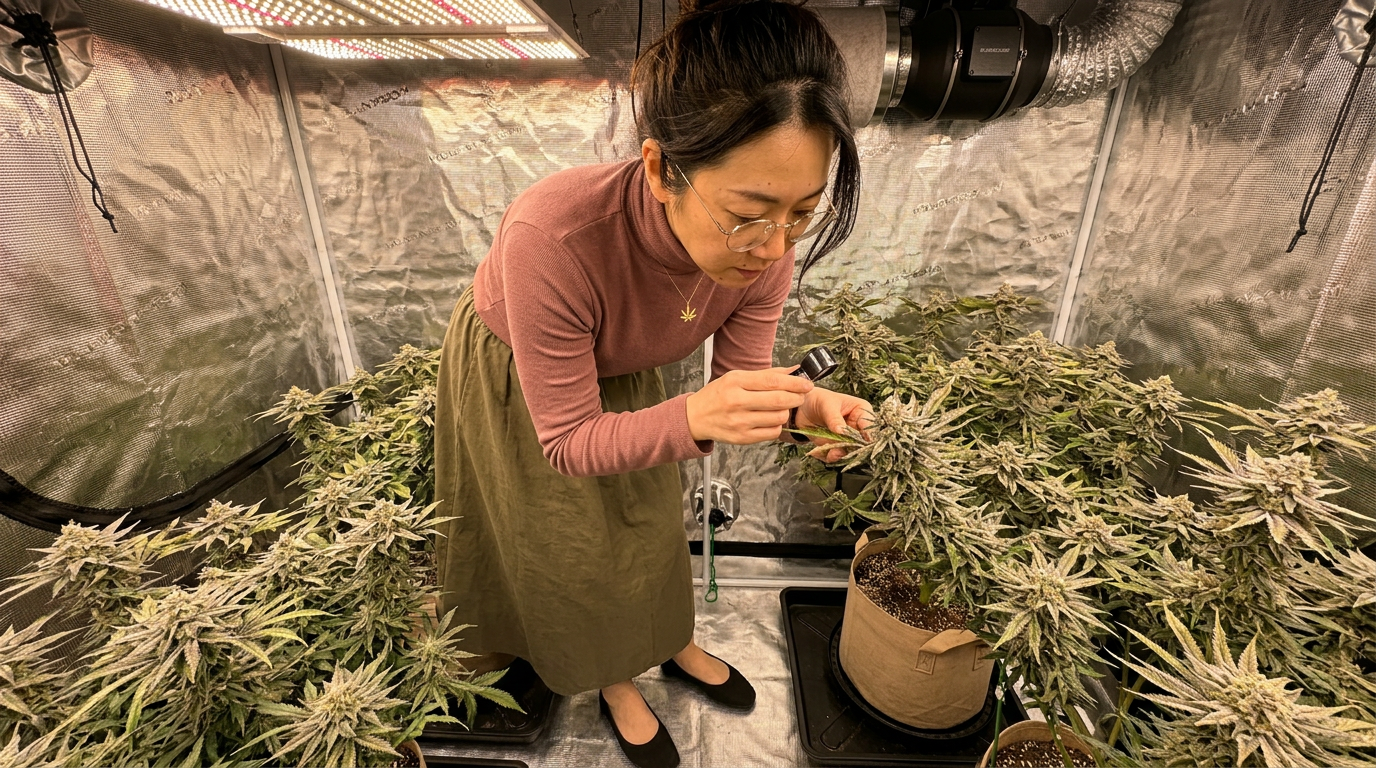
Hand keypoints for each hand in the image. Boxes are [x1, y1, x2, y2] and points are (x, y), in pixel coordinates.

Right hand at [686, 367, 812, 444]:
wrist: (695, 417)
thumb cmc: (717, 395)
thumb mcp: (737, 377)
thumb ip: (766, 375)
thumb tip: (794, 371)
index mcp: (735, 382)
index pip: (773, 381)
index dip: (795, 383)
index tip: (807, 384)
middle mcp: (737, 402)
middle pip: (779, 400)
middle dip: (796, 398)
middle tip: (800, 396)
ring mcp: (739, 422)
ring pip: (778, 418)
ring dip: (786, 412)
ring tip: (781, 407)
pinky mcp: (742, 438)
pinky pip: (772, 432)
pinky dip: (776, 425)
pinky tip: (770, 419)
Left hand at [794, 388, 873, 462]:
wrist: (805, 407)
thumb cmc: (820, 400)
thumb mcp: (827, 405)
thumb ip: (834, 418)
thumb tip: (842, 431)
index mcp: (862, 412)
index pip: (870, 425)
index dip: (867, 434)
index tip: (860, 440)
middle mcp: (858, 428)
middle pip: (862, 442)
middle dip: (852, 448)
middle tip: (840, 450)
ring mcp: (848, 439)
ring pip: (850, 452)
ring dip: (840, 454)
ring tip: (831, 453)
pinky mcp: (837, 447)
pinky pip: (835, 456)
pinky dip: (828, 456)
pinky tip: (818, 452)